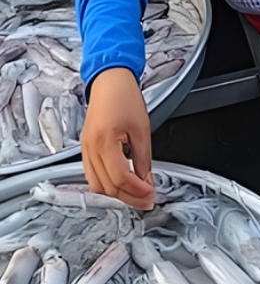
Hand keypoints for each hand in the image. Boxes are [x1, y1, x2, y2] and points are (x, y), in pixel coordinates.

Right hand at [81, 67, 155, 209]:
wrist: (109, 82)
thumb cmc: (125, 98)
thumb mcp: (142, 129)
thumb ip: (144, 158)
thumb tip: (147, 180)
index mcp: (105, 141)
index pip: (120, 178)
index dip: (137, 190)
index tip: (151, 194)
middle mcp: (90, 149)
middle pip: (107, 187)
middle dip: (128, 198)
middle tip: (146, 201)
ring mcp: (84, 150)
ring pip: (96, 186)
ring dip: (116, 195)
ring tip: (136, 196)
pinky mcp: (85, 150)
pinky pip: (92, 176)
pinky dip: (106, 185)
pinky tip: (121, 185)